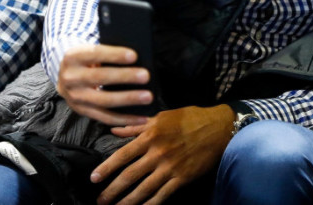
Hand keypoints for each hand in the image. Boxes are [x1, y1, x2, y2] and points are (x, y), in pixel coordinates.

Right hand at [57, 44, 152, 125]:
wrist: (64, 77)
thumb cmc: (86, 61)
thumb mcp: (89, 51)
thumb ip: (106, 54)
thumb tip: (136, 59)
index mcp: (73, 57)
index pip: (95, 53)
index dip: (114, 55)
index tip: (134, 55)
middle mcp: (70, 78)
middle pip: (100, 77)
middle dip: (125, 76)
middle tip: (145, 76)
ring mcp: (75, 97)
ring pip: (104, 100)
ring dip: (128, 99)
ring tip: (147, 96)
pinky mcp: (83, 112)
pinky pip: (106, 118)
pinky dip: (125, 119)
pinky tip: (142, 118)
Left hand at [91, 104, 233, 204]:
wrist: (219, 127)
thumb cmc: (190, 118)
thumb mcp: (162, 116)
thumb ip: (137, 126)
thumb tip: (115, 129)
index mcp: (151, 135)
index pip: (122, 155)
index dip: (106, 168)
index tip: (93, 178)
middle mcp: (158, 153)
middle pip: (129, 175)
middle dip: (112, 190)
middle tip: (99, 200)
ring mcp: (170, 168)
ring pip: (144, 189)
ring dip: (127, 201)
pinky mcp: (182, 179)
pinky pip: (162, 195)